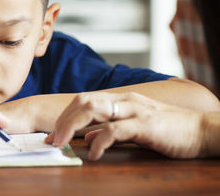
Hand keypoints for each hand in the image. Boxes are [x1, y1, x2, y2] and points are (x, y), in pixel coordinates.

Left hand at [45, 92, 203, 159]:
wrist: (201, 130)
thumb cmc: (167, 129)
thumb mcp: (133, 127)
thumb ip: (109, 129)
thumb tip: (87, 137)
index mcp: (120, 99)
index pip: (83, 100)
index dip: (64, 116)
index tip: (52, 134)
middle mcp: (124, 100)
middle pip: (83, 101)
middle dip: (62, 120)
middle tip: (50, 140)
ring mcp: (134, 109)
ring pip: (93, 109)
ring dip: (71, 126)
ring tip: (61, 143)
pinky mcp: (145, 124)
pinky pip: (115, 130)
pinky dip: (99, 141)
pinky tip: (94, 153)